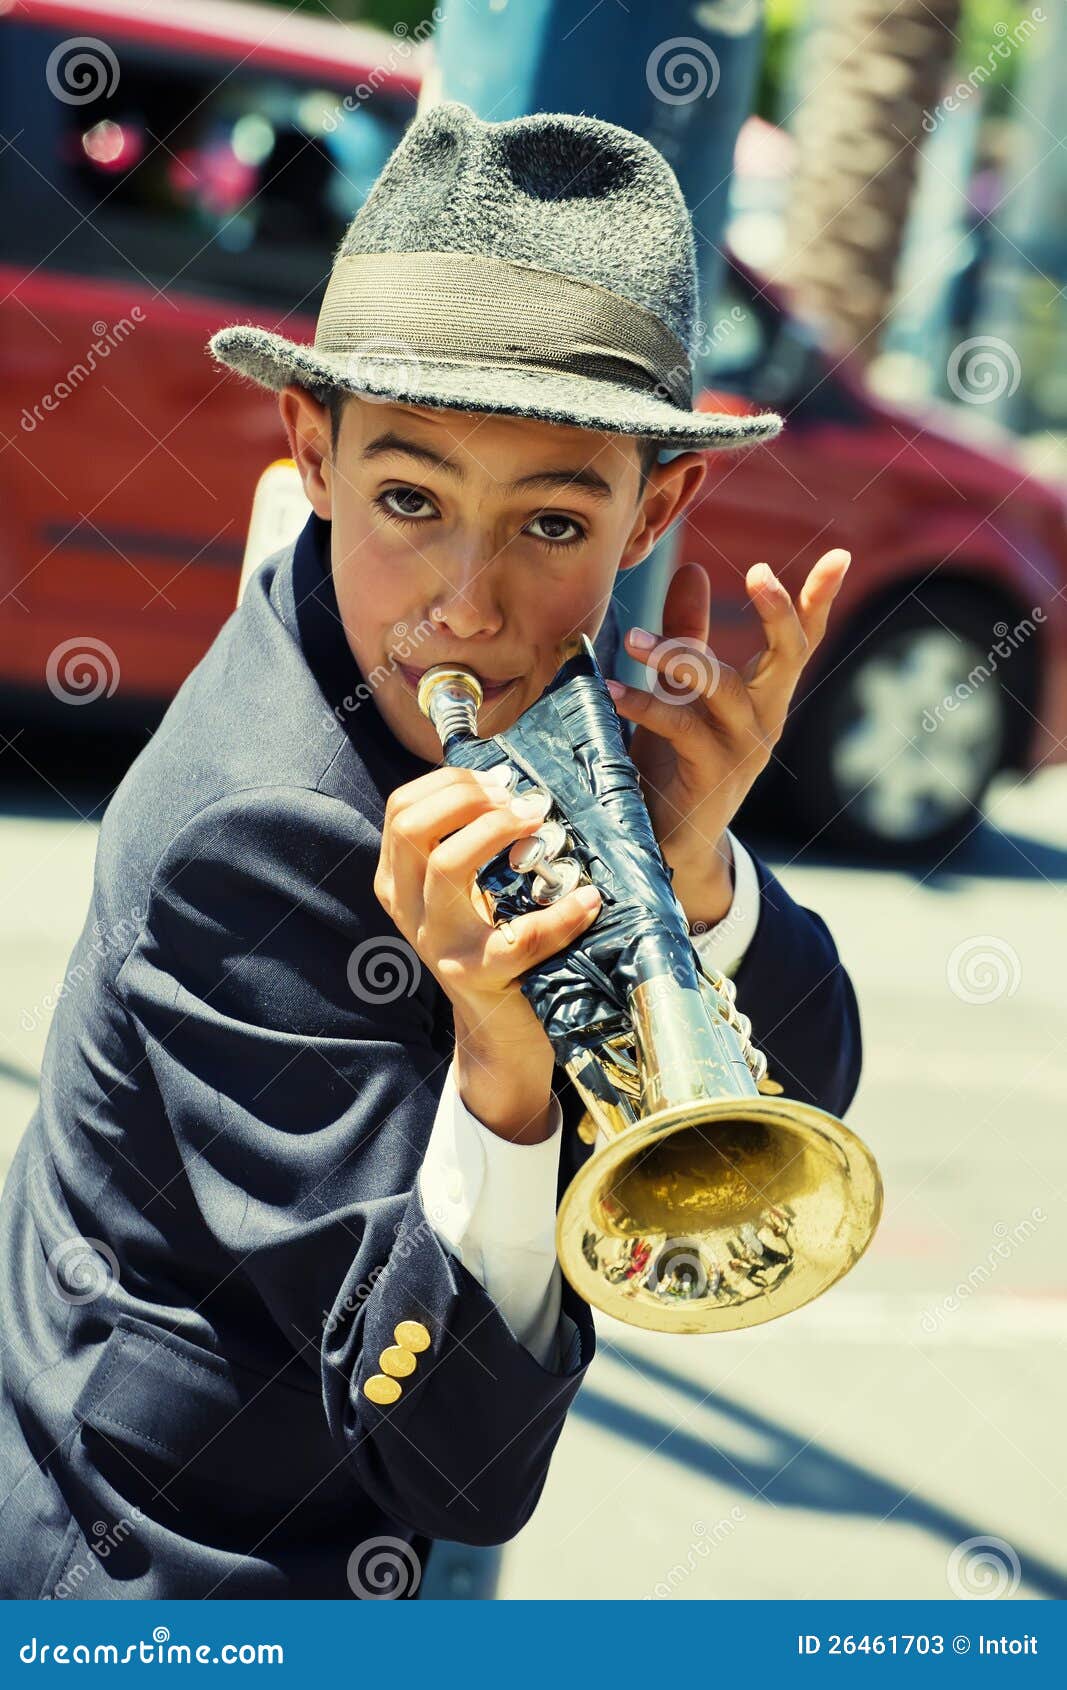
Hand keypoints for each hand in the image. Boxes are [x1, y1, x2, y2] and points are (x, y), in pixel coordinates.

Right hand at [373, 765, 601, 1140]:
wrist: (501, 1032)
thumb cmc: (497, 946)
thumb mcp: (468, 896)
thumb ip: (469, 845)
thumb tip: (512, 779)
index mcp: (399, 883)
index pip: (401, 810)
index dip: (449, 783)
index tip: (498, 778)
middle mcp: (408, 911)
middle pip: (413, 828)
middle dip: (468, 798)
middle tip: (520, 800)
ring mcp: (438, 945)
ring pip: (446, 865)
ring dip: (498, 831)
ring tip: (541, 824)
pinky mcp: (480, 975)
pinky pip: (521, 935)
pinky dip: (563, 913)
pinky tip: (589, 899)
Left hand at [606, 548, 850, 915]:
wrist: (670, 847)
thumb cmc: (677, 763)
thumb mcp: (686, 694)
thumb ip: (692, 633)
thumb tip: (695, 569)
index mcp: (765, 698)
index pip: (799, 642)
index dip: (818, 600)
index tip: (840, 556)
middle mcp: (765, 720)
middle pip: (787, 657)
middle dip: (779, 613)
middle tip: (761, 572)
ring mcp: (743, 750)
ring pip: (724, 687)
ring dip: (678, 656)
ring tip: (634, 639)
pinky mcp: (712, 775)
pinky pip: (680, 727)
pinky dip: (644, 704)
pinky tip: (612, 689)